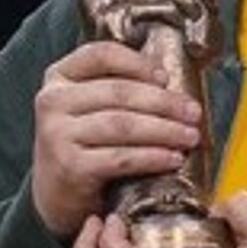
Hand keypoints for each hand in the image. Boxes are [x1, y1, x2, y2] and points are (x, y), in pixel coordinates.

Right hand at [31, 41, 202, 239]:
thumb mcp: (92, 108)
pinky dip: (152, 157)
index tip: (165, 77)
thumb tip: (173, 85)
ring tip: (190, 137)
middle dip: (164, 103)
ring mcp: (57, 134)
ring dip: (164, 130)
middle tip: (193, 113)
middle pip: (119, 92)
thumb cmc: (86, 144)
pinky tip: (173, 159)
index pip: (101, 55)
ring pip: (122, 125)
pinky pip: (120, 158)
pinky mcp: (68, 166)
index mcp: (60, 77)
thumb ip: (121, 89)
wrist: (58, 192)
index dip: (138, 63)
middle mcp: (53, 101)